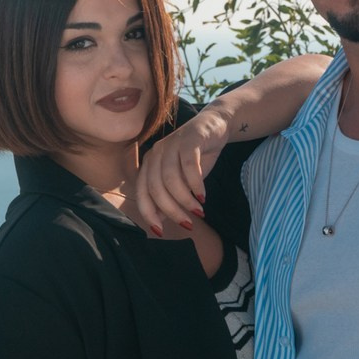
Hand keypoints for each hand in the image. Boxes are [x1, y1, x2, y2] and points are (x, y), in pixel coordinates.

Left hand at [126, 107, 229, 238]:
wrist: (215, 126)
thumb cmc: (196, 157)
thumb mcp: (182, 181)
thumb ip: (169, 198)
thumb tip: (160, 222)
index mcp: (149, 164)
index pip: (142, 193)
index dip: (149, 214)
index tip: (160, 231)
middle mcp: (156, 153)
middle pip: (156, 188)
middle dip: (171, 210)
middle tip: (187, 223)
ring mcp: (171, 145)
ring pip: (171, 179)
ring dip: (185, 200)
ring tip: (199, 211)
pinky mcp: (189, 139)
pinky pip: (189, 166)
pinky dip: (196, 184)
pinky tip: (203, 196)